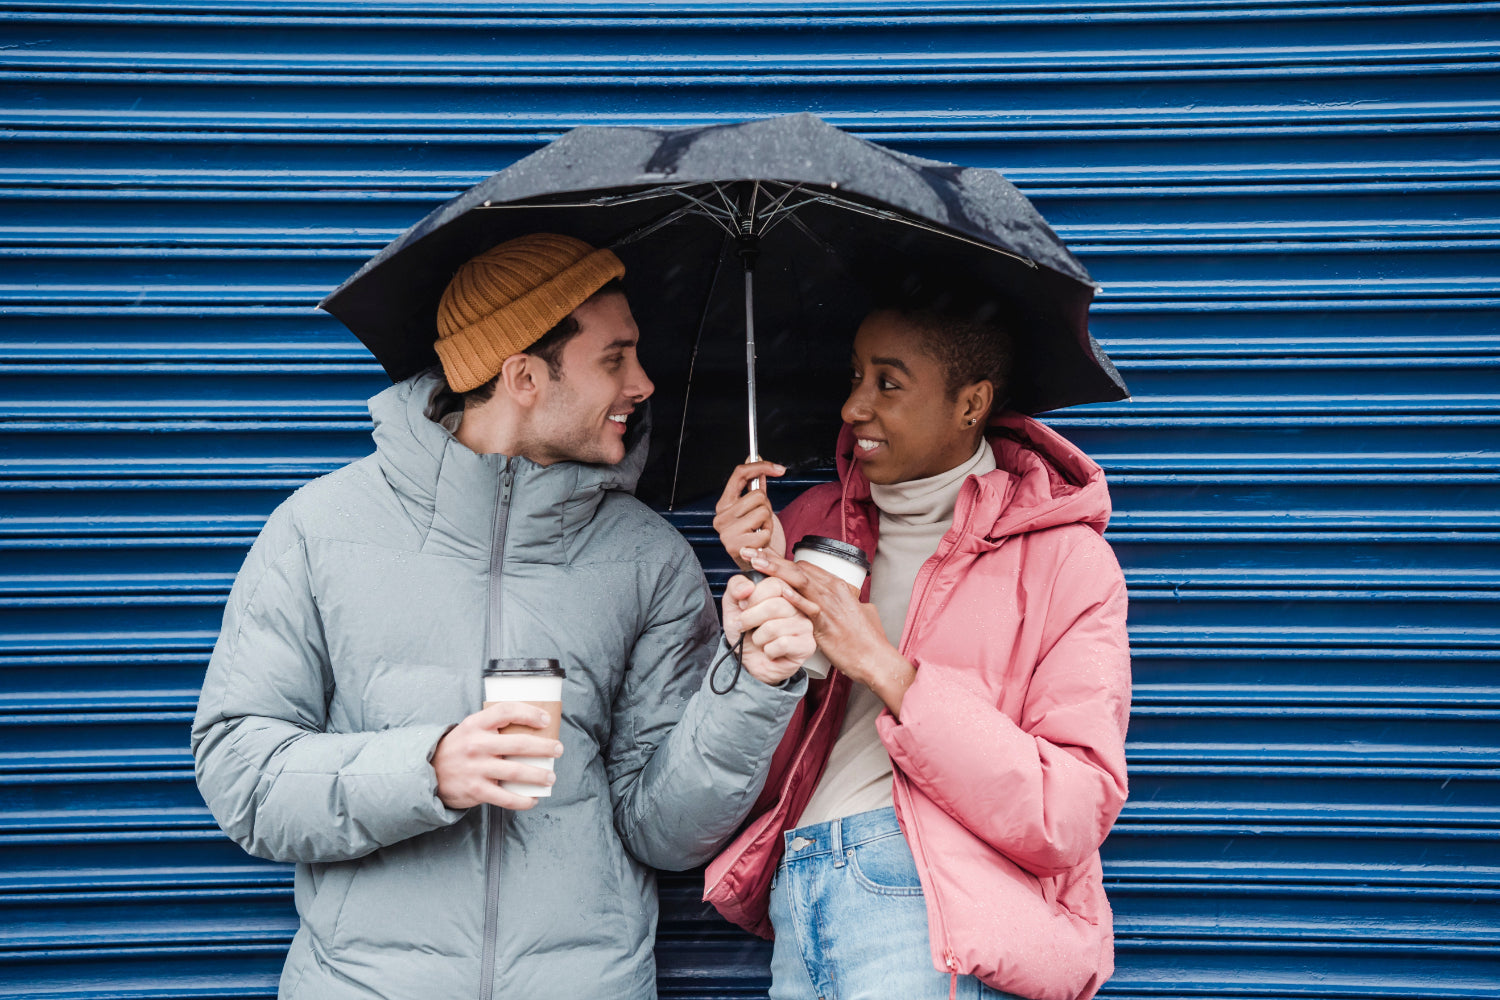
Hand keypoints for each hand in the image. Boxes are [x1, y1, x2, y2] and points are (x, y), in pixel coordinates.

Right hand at [432, 702, 563, 810]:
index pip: (506, 711)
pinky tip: (533, 799)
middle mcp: (477, 744)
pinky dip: (522, 800)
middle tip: (558, 750)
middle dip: (544, 747)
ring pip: (516, 772)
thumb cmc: (459, 748)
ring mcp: (476, 768)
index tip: (546, 719)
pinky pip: (505, 798)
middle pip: (519, 744)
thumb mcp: (471, 728)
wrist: (429, 772)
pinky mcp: (476, 790)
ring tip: (551, 778)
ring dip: (538, 776)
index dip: (529, 713)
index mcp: (476, 724)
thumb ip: (493, 726)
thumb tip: (531, 726)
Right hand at [714, 460, 786, 570]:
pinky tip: (760, 542)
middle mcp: (720, 517)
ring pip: (762, 511)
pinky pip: (765, 531)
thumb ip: (753, 484)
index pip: (739, 474)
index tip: (780, 469)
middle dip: (766, 507)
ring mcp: (726, 532)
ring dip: (768, 523)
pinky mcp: (736, 546)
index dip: (761, 466)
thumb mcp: (753, 507)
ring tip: (760, 531)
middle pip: (757, 495)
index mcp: (723, 504)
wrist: (756, 564)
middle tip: (762, 520)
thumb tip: (755, 456)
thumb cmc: (755, 535)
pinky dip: (768, 536)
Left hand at [721, 572, 815, 684]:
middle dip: (750, 619)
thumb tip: (748, 587)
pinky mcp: (807, 645)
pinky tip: (771, 651)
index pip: (774, 585)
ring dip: (758, 638)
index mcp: (783, 591)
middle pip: (774, 606)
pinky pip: (782, 644)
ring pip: (775, 627)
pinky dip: (768, 650)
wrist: (749, 661)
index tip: (743, 606)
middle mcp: (798, 606)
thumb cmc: (746, 632)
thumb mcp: (733, 606)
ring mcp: (805, 625)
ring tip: (760, 641)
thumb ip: (735, 587)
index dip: (754, 597)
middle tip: (744, 626)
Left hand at [742, 547, 915, 715]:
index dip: (780, 561)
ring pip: (799, 580)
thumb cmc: (868, 640)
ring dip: (774, 569)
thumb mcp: (861, 613)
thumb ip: (850, 603)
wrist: (876, 659)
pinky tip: (779, 590)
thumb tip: (849, 599)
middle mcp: (832, 590)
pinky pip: (808, 607)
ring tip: (754, 560)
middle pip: (796, 567)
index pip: (804, 566)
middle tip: (748, 551)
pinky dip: (794, 597)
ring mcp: (829, 605)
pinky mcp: (826, 624)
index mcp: (837, 585)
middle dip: (771, 558)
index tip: (761, 555)